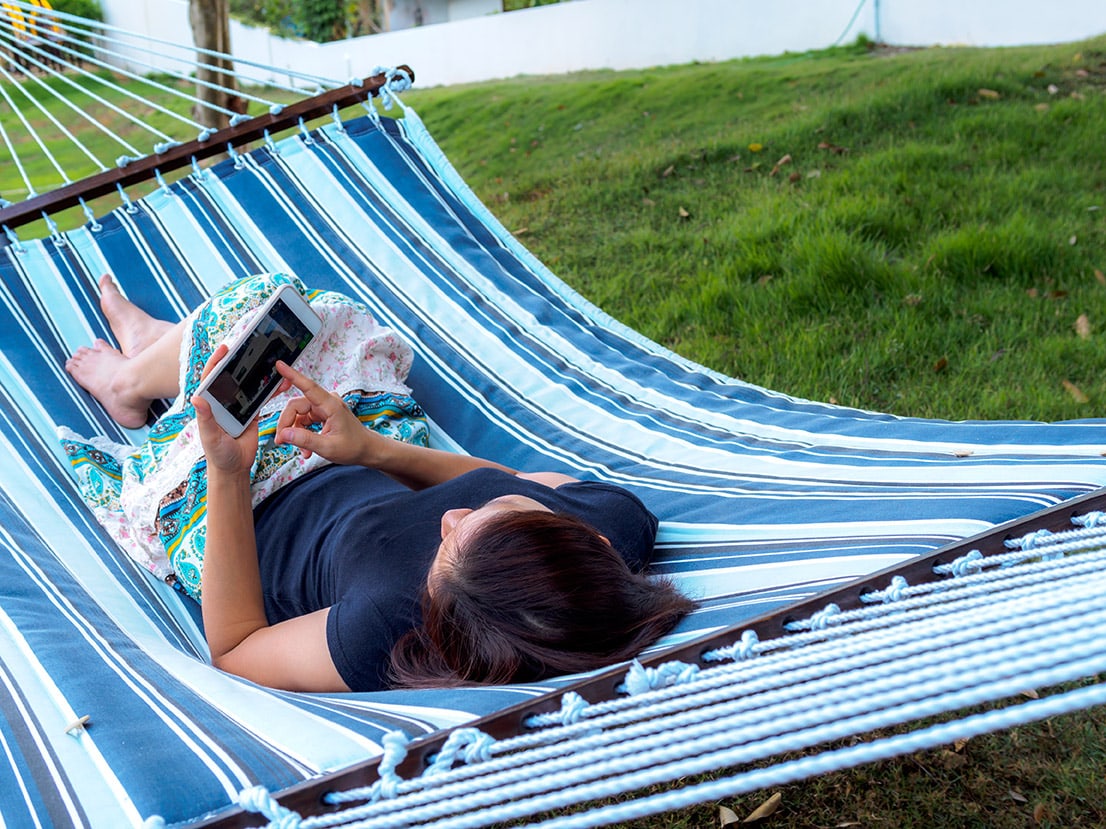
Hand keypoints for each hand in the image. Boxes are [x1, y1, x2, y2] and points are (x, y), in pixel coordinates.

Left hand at [191, 344, 259, 475]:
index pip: (210, 378)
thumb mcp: (210, 436)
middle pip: (231, 376)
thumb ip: (205, 418)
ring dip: (260, 375)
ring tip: (270, 363)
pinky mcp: (252, 412)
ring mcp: (238, 406)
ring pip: (249, 385)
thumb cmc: (217, 454)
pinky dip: (272, 390)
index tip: (225, 348)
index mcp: (210, 404)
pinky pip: (262, 397)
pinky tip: (281, 383)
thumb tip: (196, 398)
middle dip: (241, 362)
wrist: (234, 468)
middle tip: (252, 348)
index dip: (216, 362)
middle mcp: (223, 402)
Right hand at [274, 361, 385, 466]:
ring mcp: (324, 407)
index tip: (280, 365)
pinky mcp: (322, 413)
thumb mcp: (328, 447)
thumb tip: (285, 434)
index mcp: (331, 405)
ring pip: (298, 414)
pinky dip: (302, 433)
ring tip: (303, 450)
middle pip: (295, 406)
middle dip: (287, 424)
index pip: (308, 387)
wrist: (366, 449)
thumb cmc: (354, 446)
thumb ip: (305, 440)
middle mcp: (327, 402)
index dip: (292, 375)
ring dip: (296, 433)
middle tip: (283, 441)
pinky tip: (306, 447)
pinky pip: (304, 419)